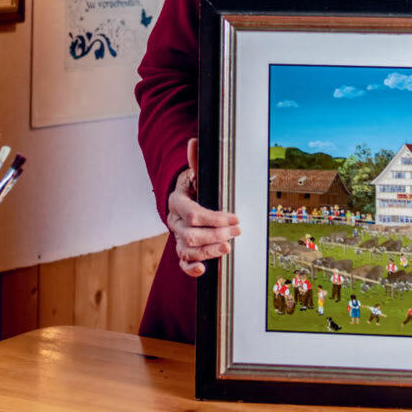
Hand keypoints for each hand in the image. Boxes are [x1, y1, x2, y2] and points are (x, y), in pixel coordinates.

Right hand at [166, 138, 240, 276]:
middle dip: (216, 234)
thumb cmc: (192, 186)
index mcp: (177, 201)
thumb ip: (195, 160)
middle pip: (191, 234)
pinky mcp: (181, 249)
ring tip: (228, 247)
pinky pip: (182, 263)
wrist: (182, 199)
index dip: (214, 218)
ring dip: (209, 251)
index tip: (234, 218)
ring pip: (187, 249)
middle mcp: (174, 221)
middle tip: (237, 231)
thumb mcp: (195, 172)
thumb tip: (194, 142)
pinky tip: (204, 269)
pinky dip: (191, 269)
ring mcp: (176, 236)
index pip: (193, 214)